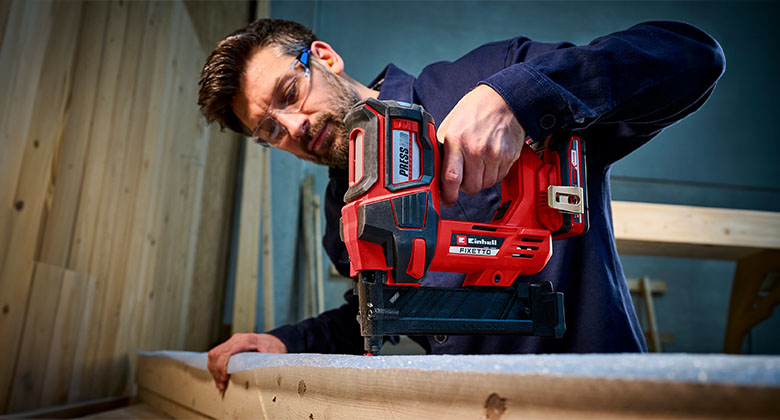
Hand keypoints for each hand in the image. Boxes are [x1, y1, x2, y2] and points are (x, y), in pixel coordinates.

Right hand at [207, 333, 286, 390]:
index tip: (224, 379)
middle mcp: (236, 339)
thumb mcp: (273, 354)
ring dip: (214, 369)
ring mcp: (232, 341)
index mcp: (246, 340)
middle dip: (216, 371)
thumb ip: (267, 362)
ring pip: (214, 354)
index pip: (226, 353)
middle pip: (216, 353)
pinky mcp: (230, 345)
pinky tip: (220, 376)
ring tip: (220, 383)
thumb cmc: (274, 348)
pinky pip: (216, 354)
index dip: (221, 367)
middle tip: (221, 385)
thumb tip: (264, 375)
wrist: (274, 340)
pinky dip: (215, 366)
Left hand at [436, 85, 525, 206]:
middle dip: (464, 186)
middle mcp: (476, 149)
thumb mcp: (450, 125)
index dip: (448, 195)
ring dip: (479, 180)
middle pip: (470, 187)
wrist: (504, 100)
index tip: (446, 199)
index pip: (451, 178)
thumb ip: (442, 148)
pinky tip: (489, 161)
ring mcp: (494, 154)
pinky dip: (492, 175)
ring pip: (485, 185)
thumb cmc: (475, 110)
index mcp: (457, 141)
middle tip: (464, 175)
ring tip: (477, 164)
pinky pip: (498, 178)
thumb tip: (434, 170)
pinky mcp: (508, 157)